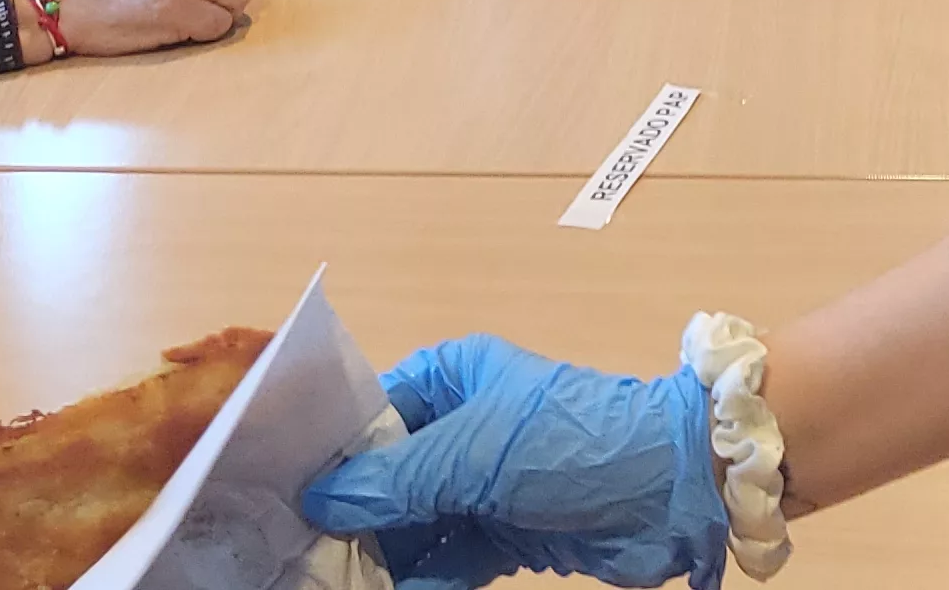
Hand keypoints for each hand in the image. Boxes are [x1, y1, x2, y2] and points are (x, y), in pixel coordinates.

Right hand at [301, 338, 723, 589]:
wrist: (674, 490)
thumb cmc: (569, 446)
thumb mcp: (474, 454)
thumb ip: (393, 480)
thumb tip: (316, 500)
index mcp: (450, 379)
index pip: (368, 414)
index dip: (325, 455)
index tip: (274, 492)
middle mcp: (458, 427)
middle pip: (383, 477)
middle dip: (346, 518)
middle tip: (294, 554)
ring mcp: (481, 484)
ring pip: (410, 524)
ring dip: (378, 557)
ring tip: (330, 580)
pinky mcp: (504, 534)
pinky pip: (445, 560)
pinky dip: (418, 580)